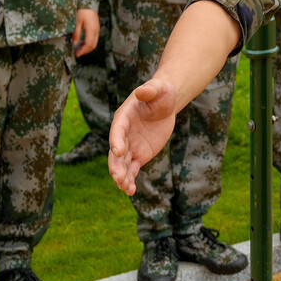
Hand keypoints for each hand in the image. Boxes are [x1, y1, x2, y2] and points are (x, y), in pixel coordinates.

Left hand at [73, 7, 99, 55]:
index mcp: (91, 30)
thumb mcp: (76, 22)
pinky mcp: (96, 27)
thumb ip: (76, 33)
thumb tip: (75, 43)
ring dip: (87, 47)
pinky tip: (82, 42)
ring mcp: (97, 28)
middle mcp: (96, 30)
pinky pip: (94, 38)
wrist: (88, 1)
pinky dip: (89, 42)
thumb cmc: (81, 10)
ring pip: (94, 42)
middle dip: (85, 51)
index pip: (89, 44)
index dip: (83, 51)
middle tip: (77, 53)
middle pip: (93, 45)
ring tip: (79, 48)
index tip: (76, 54)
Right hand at [109, 77, 180, 193]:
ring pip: (122, 164)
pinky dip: (130, 180)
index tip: (119, 151)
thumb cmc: (161, 93)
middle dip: (116, 165)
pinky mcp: (138, 155)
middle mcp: (123, 134)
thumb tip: (142, 91)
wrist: (165, 105)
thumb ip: (150, 90)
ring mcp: (130, 146)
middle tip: (119, 177)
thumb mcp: (159, 89)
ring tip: (126, 188)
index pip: (117, 130)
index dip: (116, 140)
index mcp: (123, 117)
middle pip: (116, 152)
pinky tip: (131, 191)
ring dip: (122, 176)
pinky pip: (132, 169)